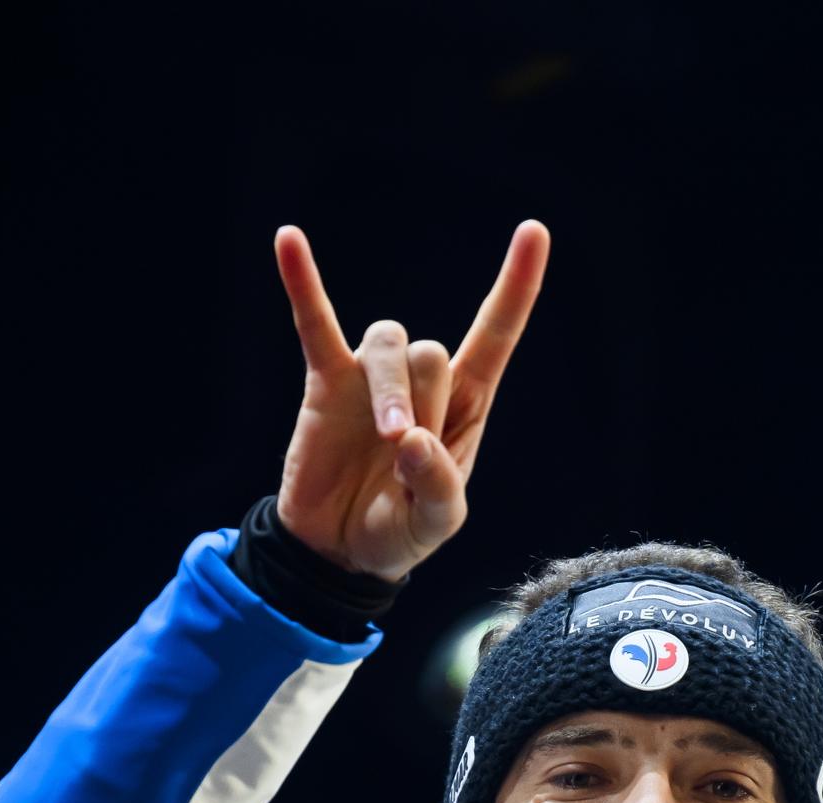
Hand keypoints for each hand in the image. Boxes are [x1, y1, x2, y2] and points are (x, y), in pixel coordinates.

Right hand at [269, 221, 549, 581]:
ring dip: (389, 389)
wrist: (337, 551)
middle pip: (430, 351)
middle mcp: (422, 381)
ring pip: (387, 343)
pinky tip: (288, 240)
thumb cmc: (398, 532)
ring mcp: (371, 377)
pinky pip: (314, 323)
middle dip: (422, 402)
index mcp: (465, 406)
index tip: (534, 230)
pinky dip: (302, 283)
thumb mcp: (435, 524)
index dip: (516, 287)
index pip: (495, 335)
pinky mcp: (325, 382)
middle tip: (403, 452)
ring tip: (386, 436)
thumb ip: (436, 487)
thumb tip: (412, 441)